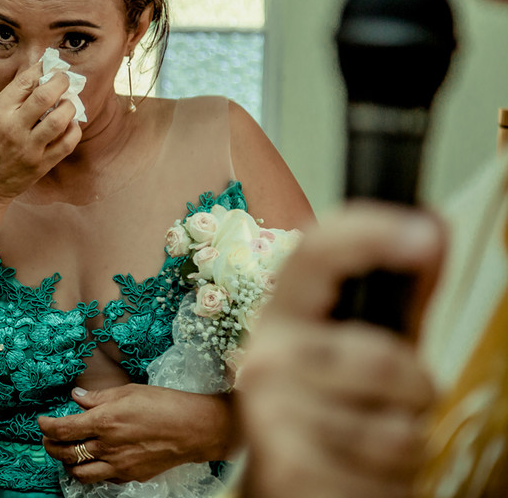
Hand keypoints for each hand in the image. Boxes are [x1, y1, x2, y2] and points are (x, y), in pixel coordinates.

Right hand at [0, 61, 81, 207]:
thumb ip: (8, 101)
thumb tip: (35, 79)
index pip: (25, 82)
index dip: (41, 69)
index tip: (49, 65)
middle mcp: (13, 129)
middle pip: (46, 95)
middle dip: (61, 81)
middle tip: (64, 79)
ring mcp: (29, 148)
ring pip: (61, 118)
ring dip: (70, 105)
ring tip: (68, 102)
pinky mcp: (41, 164)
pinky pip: (67, 142)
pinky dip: (73, 129)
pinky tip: (70, 124)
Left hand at [38, 384, 231, 483]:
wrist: (193, 429)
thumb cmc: (163, 404)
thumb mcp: (127, 391)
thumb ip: (97, 397)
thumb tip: (76, 397)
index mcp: (104, 421)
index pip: (63, 429)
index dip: (46, 426)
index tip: (42, 421)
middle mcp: (107, 446)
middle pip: (66, 453)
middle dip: (50, 446)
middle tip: (47, 438)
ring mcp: (118, 465)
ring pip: (80, 473)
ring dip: (68, 464)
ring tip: (67, 453)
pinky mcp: (130, 476)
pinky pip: (102, 479)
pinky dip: (92, 471)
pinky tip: (94, 461)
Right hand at [237, 205, 444, 497]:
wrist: (287, 483)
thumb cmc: (335, 410)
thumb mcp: (371, 345)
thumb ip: (401, 292)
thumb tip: (431, 223)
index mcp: (283, 314)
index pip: (314, 255)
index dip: (367, 235)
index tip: (424, 233)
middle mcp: (263, 356)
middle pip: (383, 357)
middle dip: (416, 389)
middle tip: (396, 403)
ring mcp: (269, 413)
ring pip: (393, 426)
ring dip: (406, 442)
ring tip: (375, 444)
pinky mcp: (286, 468)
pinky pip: (384, 472)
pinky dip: (389, 482)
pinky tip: (361, 475)